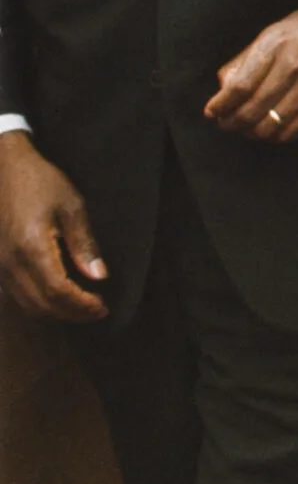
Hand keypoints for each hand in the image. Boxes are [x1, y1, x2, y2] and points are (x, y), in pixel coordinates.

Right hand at [0, 132, 107, 321]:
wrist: (4, 169)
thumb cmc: (41, 183)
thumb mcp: (72, 206)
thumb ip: (84, 244)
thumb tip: (99, 276)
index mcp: (31, 247)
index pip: (58, 292)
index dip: (81, 305)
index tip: (102, 307)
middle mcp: (10, 262)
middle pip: (40, 306)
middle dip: (71, 314)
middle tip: (96, 312)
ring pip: (24, 306)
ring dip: (54, 314)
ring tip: (81, 308)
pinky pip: (13, 296)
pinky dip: (36, 305)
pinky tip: (56, 299)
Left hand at [204, 0, 297, 141]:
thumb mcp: (272, 32)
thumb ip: (245, 59)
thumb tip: (223, 89)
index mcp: (276, 46)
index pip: (240, 87)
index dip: (220, 105)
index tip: (212, 111)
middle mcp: (294, 68)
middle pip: (251, 111)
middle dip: (230, 123)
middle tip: (224, 122)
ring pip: (270, 126)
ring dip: (250, 133)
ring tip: (244, 128)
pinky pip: (291, 132)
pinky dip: (274, 136)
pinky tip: (267, 128)